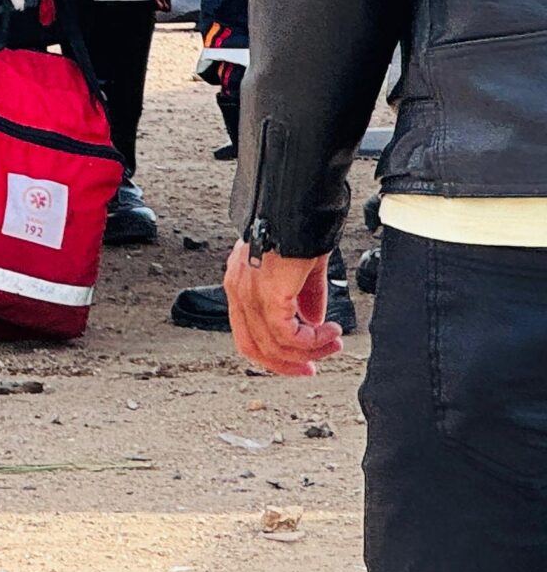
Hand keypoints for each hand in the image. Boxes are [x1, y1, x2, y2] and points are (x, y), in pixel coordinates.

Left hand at [226, 241, 344, 375]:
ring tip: (333, 341)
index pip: (247, 333)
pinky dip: (311, 341)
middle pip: (255, 347)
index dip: (273, 354)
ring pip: (274, 345)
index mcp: (241, 283)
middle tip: (314, 366)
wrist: (298, 205)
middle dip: (287, 364)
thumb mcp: (299, 268)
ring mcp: (249, 293)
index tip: (300, 361)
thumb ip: (304, 296)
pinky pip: (287, 335)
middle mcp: (238, 290)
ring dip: (310, 351)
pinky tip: (330, 331)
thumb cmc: (298, 228)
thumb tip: (312, 322)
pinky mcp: (267, 293)